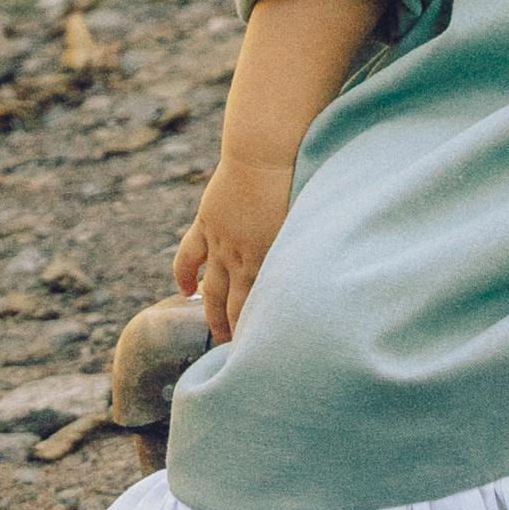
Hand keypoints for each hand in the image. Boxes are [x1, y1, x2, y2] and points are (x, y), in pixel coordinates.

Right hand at [173, 151, 297, 342]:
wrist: (265, 153)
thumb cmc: (298, 184)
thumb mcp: (310, 225)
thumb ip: (308, 254)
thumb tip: (324, 275)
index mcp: (267, 263)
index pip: (256, 312)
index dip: (254, 336)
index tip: (260, 355)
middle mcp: (240, 259)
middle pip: (231, 307)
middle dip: (232, 333)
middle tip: (237, 356)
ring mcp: (219, 243)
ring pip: (209, 289)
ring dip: (210, 313)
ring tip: (214, 332)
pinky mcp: (206, 224)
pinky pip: (188, 257)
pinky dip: (184, 276)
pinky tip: (185, 292)